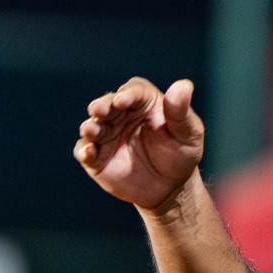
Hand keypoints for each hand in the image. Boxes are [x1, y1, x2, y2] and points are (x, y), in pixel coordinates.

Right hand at [74, 77, 204, 211]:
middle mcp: (121, 114)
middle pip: (107, 104)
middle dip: (102, 106)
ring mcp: (107, 135)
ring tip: (91, 130)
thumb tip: (184, 85)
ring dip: (90, 127)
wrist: (170, 186)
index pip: (134, 91)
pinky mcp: (97, 157)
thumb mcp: (189, 133)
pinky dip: (84, 151)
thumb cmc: (182, 153)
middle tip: (98, 110)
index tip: (122, 100)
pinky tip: (89, 152)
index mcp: (145, 102)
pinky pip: (85, 151)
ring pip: (93, 126)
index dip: (127, 94)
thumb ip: (181, 111)